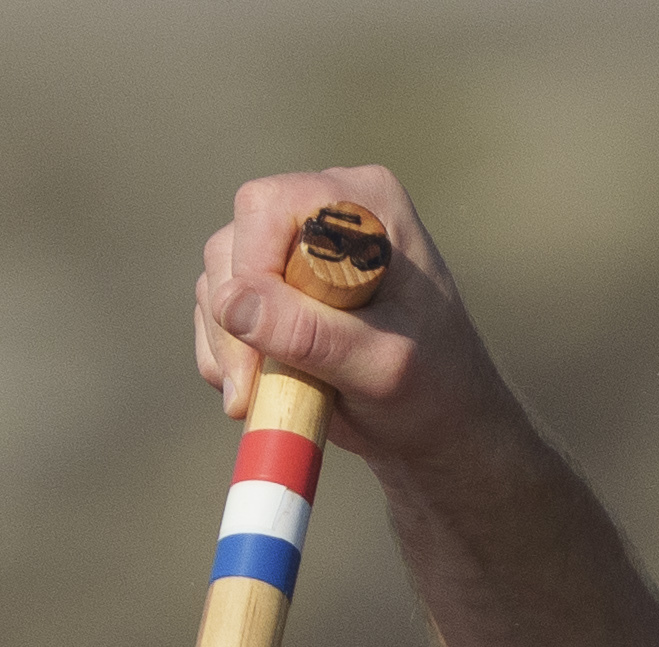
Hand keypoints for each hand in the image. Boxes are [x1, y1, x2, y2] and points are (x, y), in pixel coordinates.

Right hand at [193, 167, 515, 481]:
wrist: (440, 429)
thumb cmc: (434, 389)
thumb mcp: (380, 366)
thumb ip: (310, 334)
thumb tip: (231, 303)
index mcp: (365, 205)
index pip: (270, 207)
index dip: (251, 270)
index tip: (264, 341)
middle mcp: (323, 214)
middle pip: (233, 244)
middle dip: (234, 323)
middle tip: (253, 389)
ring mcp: (292, 252)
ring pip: (217, 282)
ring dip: (228, 347)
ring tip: (262, 398)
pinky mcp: (272, 292)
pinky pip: (218, 314)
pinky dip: (225, 358)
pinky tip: (258, 392)